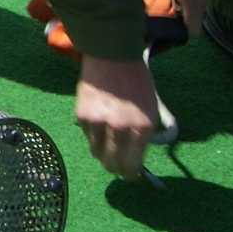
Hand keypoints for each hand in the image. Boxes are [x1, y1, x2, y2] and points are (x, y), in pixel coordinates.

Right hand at [75, 56, 159, 178]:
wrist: (112, 56)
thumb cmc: (136, 83)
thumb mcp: (150, 110)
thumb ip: (143, 136)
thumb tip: (134, 159)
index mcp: (141, 128)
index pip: (132, 166)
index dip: (130, 174)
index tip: (130, 175)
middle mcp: (120, 128)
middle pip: (112, 164)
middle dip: (115, 167)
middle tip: (116, 164)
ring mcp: (99, 122)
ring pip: (96, 153)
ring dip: (102, 151)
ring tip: (108, 138)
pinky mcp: (83, 115)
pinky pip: (87, 136)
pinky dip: (93, 134)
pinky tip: (99, 120)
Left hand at [146, 0, 209, 35]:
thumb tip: (122, 0)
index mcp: (193, 2)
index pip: (192, 32)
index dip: (177, 34)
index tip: (163, 30)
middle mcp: (203, 0)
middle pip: (191, 21)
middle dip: (176, 22)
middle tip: (157, 17)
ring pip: (192, 9)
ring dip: (179, 9)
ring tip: (161, 4)